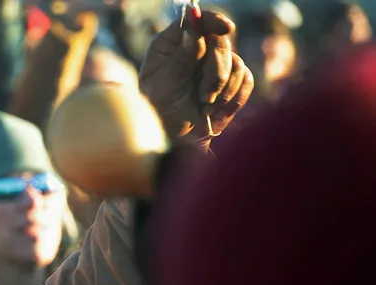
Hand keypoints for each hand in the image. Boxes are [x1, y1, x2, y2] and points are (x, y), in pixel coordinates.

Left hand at [138, 12, 253, 143]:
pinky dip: (233, 97)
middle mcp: (194, 49)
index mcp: (171, 45)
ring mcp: (215, 64)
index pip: (195, 20)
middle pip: (220, 42)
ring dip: (222, 89)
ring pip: (236, 62)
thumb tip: (193, 33)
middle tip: (204, 95)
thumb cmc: (161, 114)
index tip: (226, 29)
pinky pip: (246, 79)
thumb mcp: (163, 88)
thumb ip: (180, 60)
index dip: (212, 21)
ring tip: (204, 104)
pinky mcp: (232, 81)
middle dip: (216, 71)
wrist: (177, 141)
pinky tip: (216, 109)